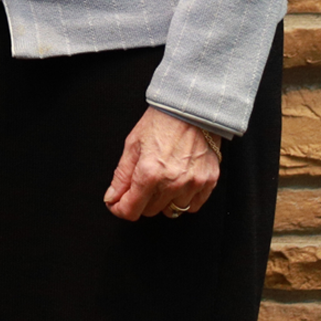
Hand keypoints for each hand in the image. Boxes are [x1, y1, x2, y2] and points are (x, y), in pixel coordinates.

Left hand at [103, 107, 221, 220]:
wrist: (190, 109)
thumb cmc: (160, 122)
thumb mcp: (132, 145)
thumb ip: (121, 176)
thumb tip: (112, 198)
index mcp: (149, 173)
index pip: (131, 209)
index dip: (120, 209)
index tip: (116, 204)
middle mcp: (173, 182)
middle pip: (150, 211)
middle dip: (140, 201)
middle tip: (139, 183)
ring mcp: (193, 184)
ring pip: (172, 211)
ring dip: (163, 201)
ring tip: (161, 180)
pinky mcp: (209, 182)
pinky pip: (193, 206)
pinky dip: (184, 200)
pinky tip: (178, 184)